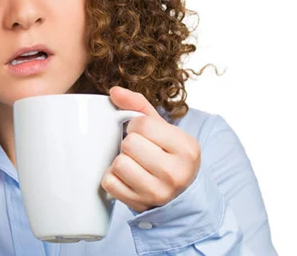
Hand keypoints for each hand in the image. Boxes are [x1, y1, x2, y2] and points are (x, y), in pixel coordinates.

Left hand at [101, 86, 200, 212]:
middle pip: (129, 144)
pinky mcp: (140, 205)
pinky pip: (109, 183)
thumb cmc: (169, 156)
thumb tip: (114, 91)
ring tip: (133, 164)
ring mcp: (159, 192)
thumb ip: (139, 106)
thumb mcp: (163, 129)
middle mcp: (176, 173)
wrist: (181, 194)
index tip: (144, 134)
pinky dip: (113, 178)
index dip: (136, 126)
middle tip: (138, 151)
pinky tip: (126, 178)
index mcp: (186, 148)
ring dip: (120, 161)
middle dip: (129, 144)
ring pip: (119, 164)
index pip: (142, 124)